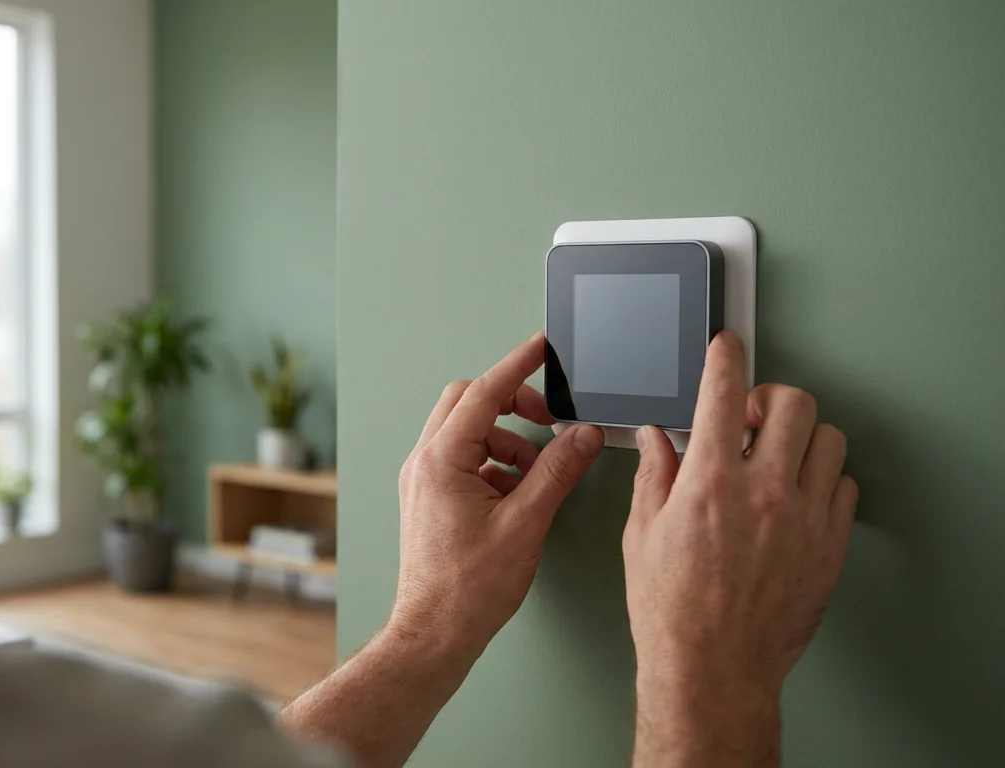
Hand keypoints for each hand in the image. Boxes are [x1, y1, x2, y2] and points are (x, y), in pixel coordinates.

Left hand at [391, 332, 604, 657]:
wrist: (434, 633)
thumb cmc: (467, 589)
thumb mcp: (525, 524)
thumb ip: (556, 472)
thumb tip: (582, 436)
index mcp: (441, 461)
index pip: (483, 392)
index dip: (517, 366)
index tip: (540, 348)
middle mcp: (424, 464)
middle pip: (467, 402)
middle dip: (511, 403)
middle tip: (548, 417)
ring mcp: (422, 481)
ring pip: (464, 431)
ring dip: (504, 439)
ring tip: (536, 470)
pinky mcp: (428, 499)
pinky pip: (461, 460)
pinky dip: (492, 464)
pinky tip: (517, 493)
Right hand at [624, 331, 857, 711]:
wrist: (712, 669)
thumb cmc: (672, 611)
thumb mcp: (643, 534)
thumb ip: (656, 475)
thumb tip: (657, 440)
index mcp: (709, 483)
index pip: (724, 392)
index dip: (726, 357)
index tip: (727, 348)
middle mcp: (763, 493)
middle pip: (794, 404)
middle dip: (772, 398)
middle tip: (754, 416)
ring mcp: (804, 519)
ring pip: (829, 441)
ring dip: (803, 438)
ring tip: (779, 455)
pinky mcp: (829, 548)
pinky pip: (846, 489)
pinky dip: (824, 481)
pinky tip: (798, 495)